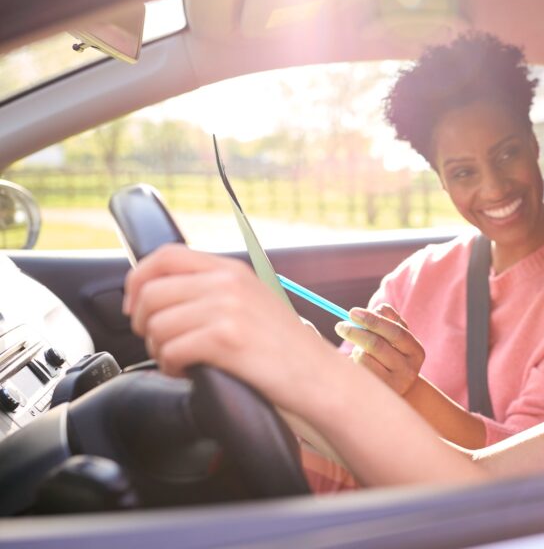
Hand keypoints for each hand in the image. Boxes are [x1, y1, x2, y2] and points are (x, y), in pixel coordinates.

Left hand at [123, 244, 327, 411]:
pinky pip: (171, 350)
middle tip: (160, 344)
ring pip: (157, 325)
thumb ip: (214, 290)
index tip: (135, 306)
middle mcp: (229, 282)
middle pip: (152, 292)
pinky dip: (172, 367)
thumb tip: (160, 294)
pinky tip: (189, 372)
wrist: (319, 377)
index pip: (166, 255)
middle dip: (144, 324)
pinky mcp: (227, 339)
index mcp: (232, 269)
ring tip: (180, 361)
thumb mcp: (252, 302)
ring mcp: (228, 309)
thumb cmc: (285, 349)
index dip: (138, 279)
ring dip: (159, 350)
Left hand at [336, 304, 424, 395]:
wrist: (397, 390)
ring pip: (364, 358)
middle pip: (377, 345)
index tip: (352, 312)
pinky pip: (356, 371)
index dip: (373, 320)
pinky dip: (353, 362)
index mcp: (415, 351)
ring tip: (357, 350)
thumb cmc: (393, 356)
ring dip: (355, 349)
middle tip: (340, 326)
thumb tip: (377, 309)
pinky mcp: (376, 393)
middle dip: (355, 331)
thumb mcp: (396, 339)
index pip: (395, 331)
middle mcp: (409, 370)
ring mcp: (394, 385)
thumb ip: (389, 319)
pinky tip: (356, 363)